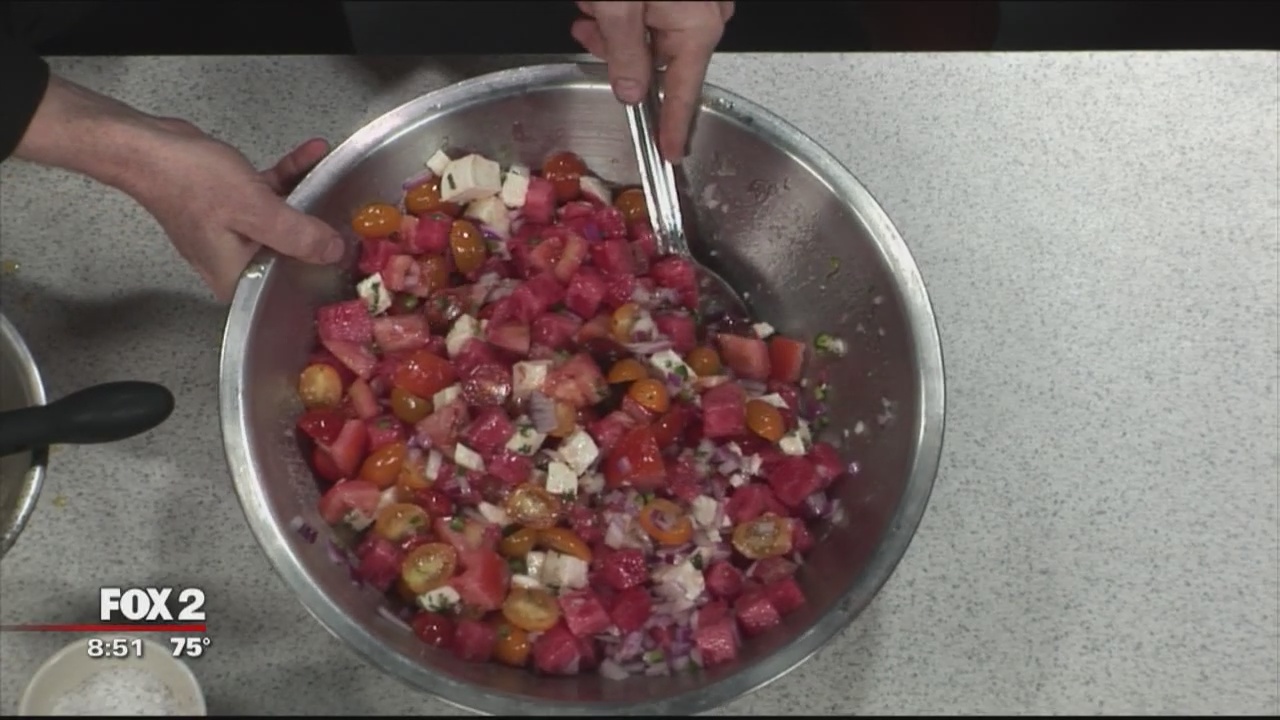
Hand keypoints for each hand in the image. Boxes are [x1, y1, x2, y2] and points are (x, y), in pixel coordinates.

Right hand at [124, 121, 344, 300]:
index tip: (349, 249)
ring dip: (305, 191)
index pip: (289, 282)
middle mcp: (235, 262)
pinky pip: (269, 196)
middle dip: (318, 225)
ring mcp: (232, 233)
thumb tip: (332, 252)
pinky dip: (288, 176)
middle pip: (290, 251)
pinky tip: (310, 153)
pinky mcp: (230, 206)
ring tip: (327, 169)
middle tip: (350, 207)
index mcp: (237, 277)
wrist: (147, 146)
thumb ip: (298, 236)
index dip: (319, 266)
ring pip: (282, 218)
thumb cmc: (189, 181)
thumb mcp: (256, 211)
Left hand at [572, 1, 733, 161]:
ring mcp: (697, 2)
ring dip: (614, 27)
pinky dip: (625, 13)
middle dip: (617, 52)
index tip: (670, 154)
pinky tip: (604, 0)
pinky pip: (653, 15)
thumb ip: (625, 52)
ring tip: (594, 5)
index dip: (672, 128)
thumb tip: (630, 92)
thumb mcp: (619, 6)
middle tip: (592, 29)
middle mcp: (703, 15)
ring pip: (648, 36)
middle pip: (656, 61)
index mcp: (697, 25)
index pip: (682, 94)